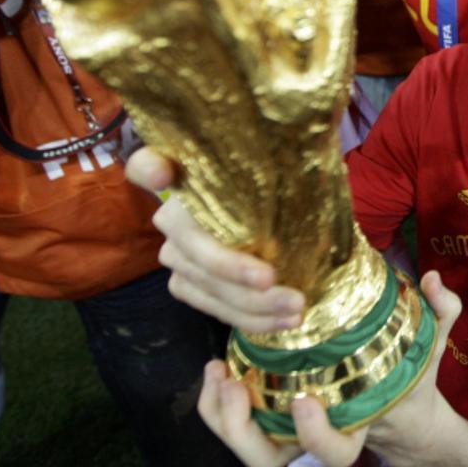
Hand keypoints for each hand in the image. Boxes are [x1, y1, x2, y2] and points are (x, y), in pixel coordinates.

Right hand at [126, 147, 304, 332]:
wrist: (285, 220)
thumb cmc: (286, 186)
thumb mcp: (294, 172)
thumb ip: (294, 162)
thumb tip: (320, 146)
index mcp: (188, 174)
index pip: (147, 165)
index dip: (150, 169)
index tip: (163, 174)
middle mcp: (171, 215)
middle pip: (192, 247)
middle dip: (235, 272)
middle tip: (279, 283)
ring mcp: (175, 253)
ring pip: (204, 284)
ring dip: (251, 305)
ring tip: (296, 309)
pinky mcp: (186, 284)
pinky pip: (210, 305)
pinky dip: (249, 317)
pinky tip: (282, 320)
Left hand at [196, 271, 462, 466]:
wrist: (393, 400)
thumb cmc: (405, 371)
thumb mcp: (428, 342)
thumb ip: (440, 311)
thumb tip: (433, 278)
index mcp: (353, 424)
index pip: (335, 453)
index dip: (315, 436)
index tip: (305, 400)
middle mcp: (313, 433)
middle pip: (269, 460)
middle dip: (244, 431)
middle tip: (237, 386)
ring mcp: (285, 425)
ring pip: (244, 445)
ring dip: (221, 416)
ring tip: (218, 371)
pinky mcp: (266, 405)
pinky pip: (230, 419)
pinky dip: (215, 401)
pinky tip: (219, 364)